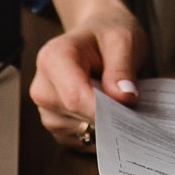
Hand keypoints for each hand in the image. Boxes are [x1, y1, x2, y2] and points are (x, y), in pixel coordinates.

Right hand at [31, 0, 144, 152]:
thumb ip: (122, 69)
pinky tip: (108, 113)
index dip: (104, 110)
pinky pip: (79, 140)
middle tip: (131, 102)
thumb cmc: (108, 34)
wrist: (97, 34)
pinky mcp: (55, 122)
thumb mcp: (124, 40)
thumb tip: (124, 99)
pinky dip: (98, 132)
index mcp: (53, 58)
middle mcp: (42, 85)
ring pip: (79, 132)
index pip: (75, 98)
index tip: (130, 108)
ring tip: (117, 101)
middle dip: (109, 117)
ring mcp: (46, 107)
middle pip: (77, 117)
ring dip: (105, 125)